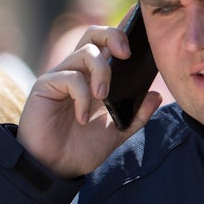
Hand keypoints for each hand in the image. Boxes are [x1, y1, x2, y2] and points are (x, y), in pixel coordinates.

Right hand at [18, 22, 162, 178]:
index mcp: (94, 79)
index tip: (143, 39)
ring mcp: (61, 77)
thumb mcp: (116, 133)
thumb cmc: (80, 149)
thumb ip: (136, 115)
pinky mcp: (46, 86)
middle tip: (126, 54)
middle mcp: (77, 72)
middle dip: (113, 36)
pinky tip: (82, 118)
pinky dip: (82, 96)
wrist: (54, 170)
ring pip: (85, 52)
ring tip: (103, 98)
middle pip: (93, 35)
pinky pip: (70, 77)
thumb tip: (157, 95)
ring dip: (101, 72)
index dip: (123, 34)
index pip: (108, 45)